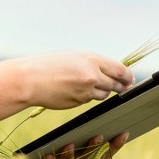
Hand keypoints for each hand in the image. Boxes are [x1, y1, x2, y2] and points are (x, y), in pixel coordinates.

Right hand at [13, 51, 134, 109]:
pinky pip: (89, 100)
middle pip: (116, 84)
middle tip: (122, 87)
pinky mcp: (79, 102)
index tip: (130, 79)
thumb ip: (91, 63)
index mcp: (91, 60)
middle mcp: (92, 75)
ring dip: (100, 91)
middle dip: (119, 86)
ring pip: (103, 94)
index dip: (127, 76)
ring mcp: (86, 91)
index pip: (120, 70)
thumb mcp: (72, 57)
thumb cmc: (48, 65)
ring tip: (87, 85)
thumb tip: (108, 70)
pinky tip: (73, 90)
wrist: (29, 79)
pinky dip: (86, 96)